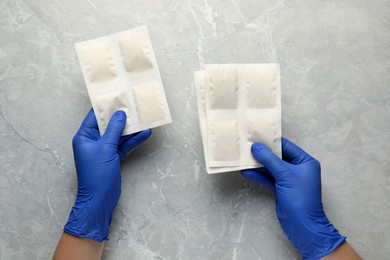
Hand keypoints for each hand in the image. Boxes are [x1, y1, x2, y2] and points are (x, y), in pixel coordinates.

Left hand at [64, 109, 151, 241]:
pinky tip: (145, 133)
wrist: (99, 199)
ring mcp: (104, 149)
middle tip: (133, 104)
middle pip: (108, 124)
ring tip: (143, 117)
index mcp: (84, 136)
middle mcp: (93, 141)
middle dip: (121, 116)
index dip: (106, 106)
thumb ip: (114, 130)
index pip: (94, 116)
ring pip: (118, 134)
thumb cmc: (97, 174)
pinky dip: (133, 140)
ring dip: (130, 128)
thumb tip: (120, 113)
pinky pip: (123, 145)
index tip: (118, 96)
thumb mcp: (105, 148)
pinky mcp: (113, 157)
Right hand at [242, 138, 345, 258]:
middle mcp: (298, 169)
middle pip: (277, 156)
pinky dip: (258, 176)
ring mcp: (289, 179)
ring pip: (271, 168)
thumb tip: (256, 146)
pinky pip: (268, 178)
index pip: (286, 146)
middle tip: (247, 145)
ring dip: (258, 165)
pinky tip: (246, 172)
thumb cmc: (301, 198)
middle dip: (263, 153)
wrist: (303, 225)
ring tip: (243, 158)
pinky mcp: (281, 189)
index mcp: (305, 162)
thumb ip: (269, 159)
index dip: (272, 141)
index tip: (257, 135)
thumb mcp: (285, 175)